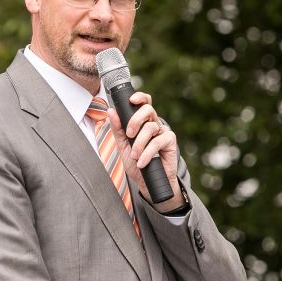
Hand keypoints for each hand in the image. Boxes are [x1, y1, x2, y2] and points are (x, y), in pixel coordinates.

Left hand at [107, 92, 184, 210]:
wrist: (148, 182)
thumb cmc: (136, 163)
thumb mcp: (122, 146)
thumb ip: (117, 129)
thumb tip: (111, 111)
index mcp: (143, 122)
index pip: (144, 103)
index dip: (140, 97)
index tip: (131, 100)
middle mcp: (154, 124)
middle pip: (148, 110)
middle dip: (136, 120)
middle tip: (129, 134)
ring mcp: (163, 132)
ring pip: (150, 127)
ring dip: (139, 143)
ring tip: (134, 156)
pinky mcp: (170, 141)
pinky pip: (158, 141)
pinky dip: (148, 152)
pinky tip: (142, 162)